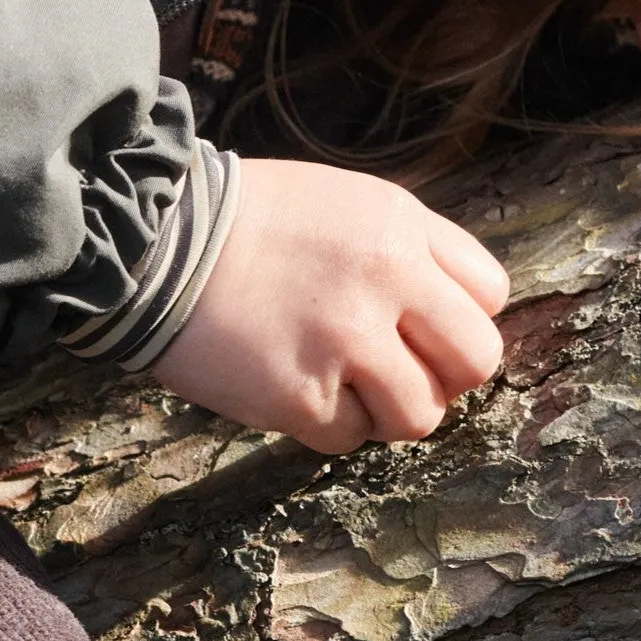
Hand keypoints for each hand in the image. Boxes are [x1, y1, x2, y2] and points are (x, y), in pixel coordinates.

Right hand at [153, 157, 509, 454]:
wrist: (152, 243)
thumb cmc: (245, 221)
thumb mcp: (341, 201)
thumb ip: (405, 248)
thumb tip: (447, 317)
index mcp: (398, 226)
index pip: (488, 295)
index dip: (453, 317)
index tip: (416, 324)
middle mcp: (386, 280)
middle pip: (475, 360)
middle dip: (441, 375)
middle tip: (392, 369)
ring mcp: (346, 341)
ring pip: (421, 415)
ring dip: (384, 408)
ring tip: (336, 379)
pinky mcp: (303, 395)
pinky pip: (349, 438)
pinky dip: (324, 423)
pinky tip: (287, 383)